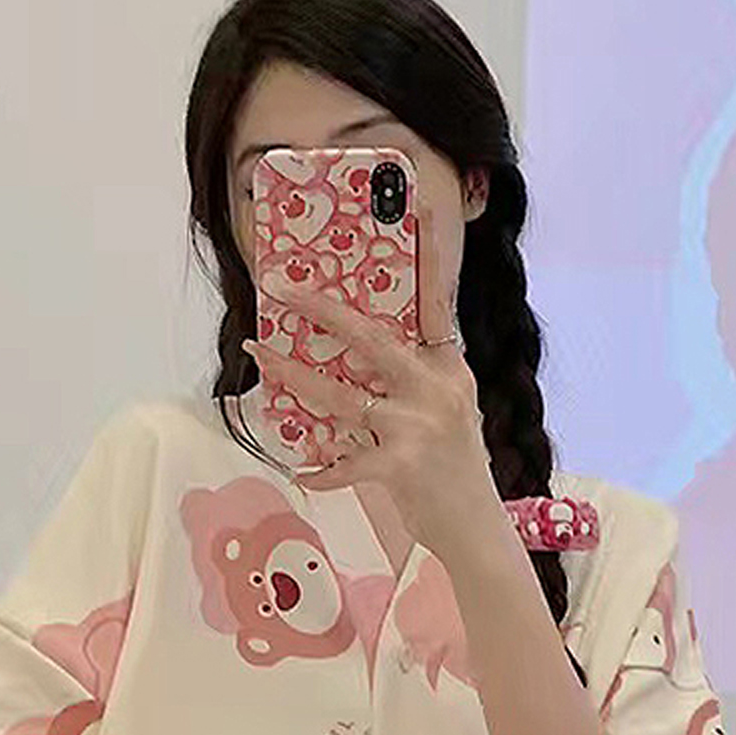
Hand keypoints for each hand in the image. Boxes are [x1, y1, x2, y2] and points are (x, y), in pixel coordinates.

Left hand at [241, 269, 500, 559]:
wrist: (476, 527)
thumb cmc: (456, 469)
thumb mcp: (449, 410)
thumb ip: (414, 380)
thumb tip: (358, 356)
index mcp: (450, 368)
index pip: (438, 300)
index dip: (428, 255)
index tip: (413, 207)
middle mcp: (436, 389)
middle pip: (371, 337)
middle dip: (321, 309)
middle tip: (282, 288)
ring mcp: (418, 427)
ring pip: (341, 395)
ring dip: (293, 375)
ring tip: (259, 356)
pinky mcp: (400, 466)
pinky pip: (345, 463)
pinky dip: (321, 470)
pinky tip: (302, 472)